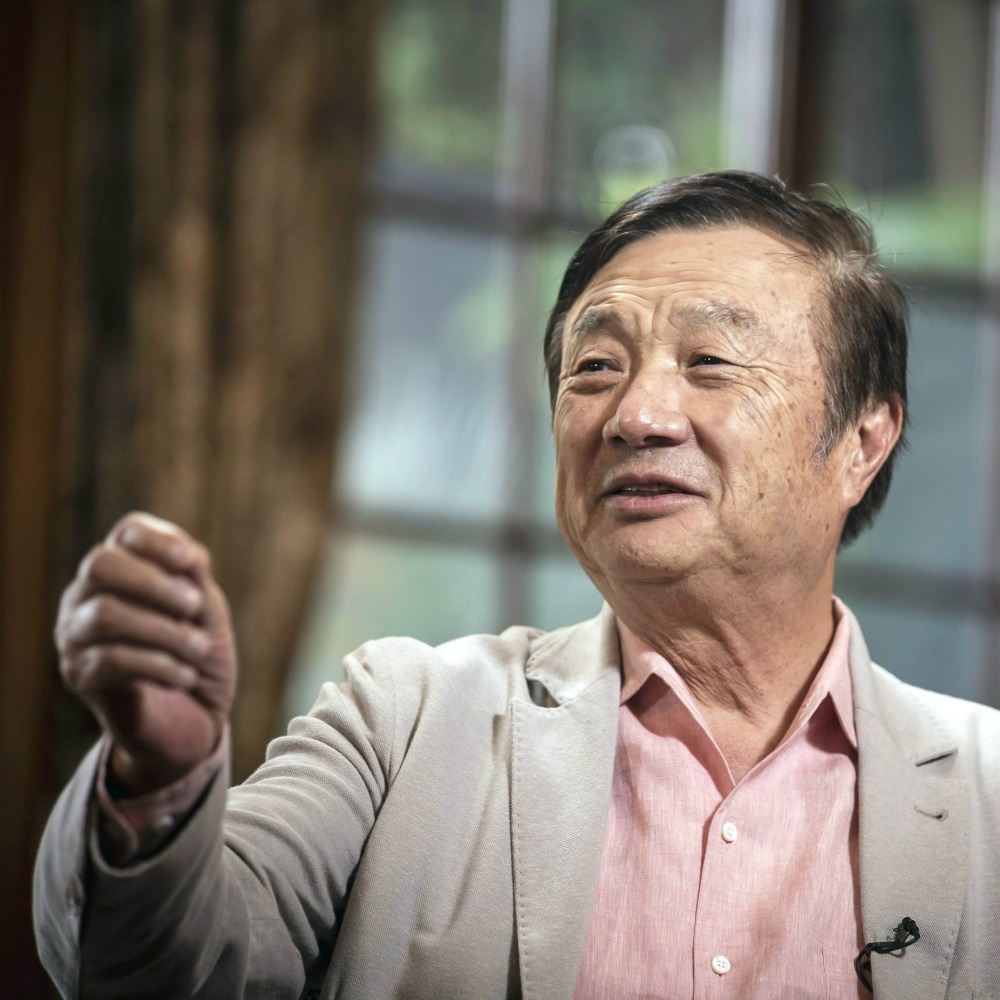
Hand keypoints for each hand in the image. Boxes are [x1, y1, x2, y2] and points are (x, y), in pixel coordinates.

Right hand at [56, 513, 236, 794]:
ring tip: (199, 649)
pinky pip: (112, 659)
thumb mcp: (207, 612)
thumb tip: (190, 554)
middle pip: (100, 564)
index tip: (192, 562)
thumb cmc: (197, 653)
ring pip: (106, 613)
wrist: (194, 719)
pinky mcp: (80, 675)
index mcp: (124, 570)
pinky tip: (185, 676)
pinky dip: (160, 664)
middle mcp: (89, 595)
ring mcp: (77, 635)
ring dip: (164, 630)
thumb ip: (196, 580)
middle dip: (155, 583)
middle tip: (194, 606)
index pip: (127, 533)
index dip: (158, 540)